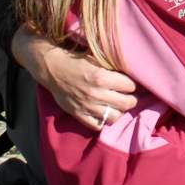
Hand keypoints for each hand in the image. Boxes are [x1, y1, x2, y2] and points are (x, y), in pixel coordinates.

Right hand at [12, 26, 136, 130]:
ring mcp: (87, 106)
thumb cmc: (76, 61)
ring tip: (118, 106)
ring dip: (119, 111)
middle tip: (129, 97)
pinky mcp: (78, 114)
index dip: (132, 85)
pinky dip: (103, 122)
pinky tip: (104, 114)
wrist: (52, 69)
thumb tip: (132, 72)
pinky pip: (97, 125)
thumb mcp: (97, 59)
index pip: (130, 86)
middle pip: (126, 103)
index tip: (130, 84)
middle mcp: (96, 93)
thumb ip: (113, 67)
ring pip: (114, 117)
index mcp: (102, 77)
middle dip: (131, 99)